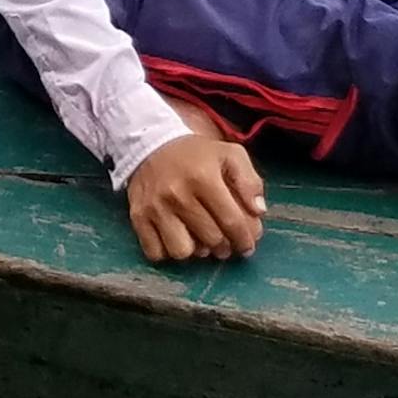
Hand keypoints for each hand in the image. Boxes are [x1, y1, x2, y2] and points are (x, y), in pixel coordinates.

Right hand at [126, 136, 266, 263]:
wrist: (151, 144)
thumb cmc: (196, 154)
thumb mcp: (230, 154)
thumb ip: (249, 180)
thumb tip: (259, 211)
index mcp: (204, 177)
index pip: (231, 220)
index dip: (244, 239)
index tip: (248, 246)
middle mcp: (178, 194)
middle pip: (210, 239)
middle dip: (224, 246)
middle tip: (226, 242)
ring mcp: (155, 208)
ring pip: (182, 252)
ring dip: (195, 251)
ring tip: (200, 240)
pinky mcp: (138, 217)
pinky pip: (156, 253)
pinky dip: (168, 252)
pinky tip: (178, 238)